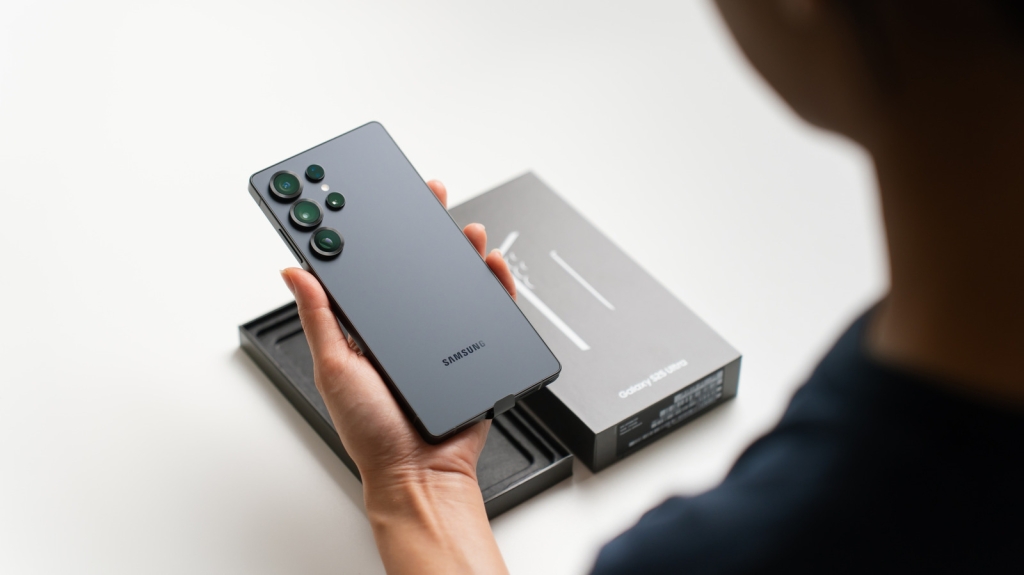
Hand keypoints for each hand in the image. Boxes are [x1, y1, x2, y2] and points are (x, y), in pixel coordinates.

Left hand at [280, 180, 513, 574]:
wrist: (421, 474)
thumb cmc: (373, 433)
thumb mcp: (333, 369)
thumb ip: (318, 318)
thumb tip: (294, 271)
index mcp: (368, 329)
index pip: (368, 269)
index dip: (366, 232)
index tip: (361, 198)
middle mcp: (405, 329)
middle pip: (415, 267)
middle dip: (421, 227)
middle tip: (424, 194)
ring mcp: (442, 337)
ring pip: (455, 281)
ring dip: (461, 248)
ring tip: (462, 227)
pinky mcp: (475, 350)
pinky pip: (491, 309)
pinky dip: (495, 283)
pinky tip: (489, 265)